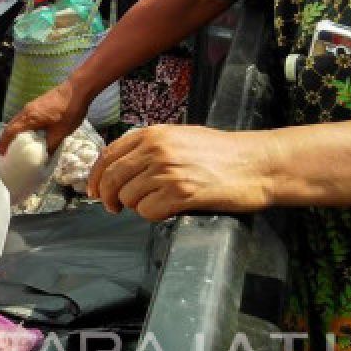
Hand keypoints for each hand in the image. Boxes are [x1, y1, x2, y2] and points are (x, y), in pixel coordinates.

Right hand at [0, 82, 86, 156]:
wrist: (77, 89)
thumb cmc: (69, 111)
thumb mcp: (61, 132)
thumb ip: (51, 145)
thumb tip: (45, 158)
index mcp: (30, 118)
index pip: (11, 131)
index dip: (4, 143)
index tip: (1, 153)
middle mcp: (26, 110)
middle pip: (11, 125)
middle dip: (6, 138)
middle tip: (6, 150)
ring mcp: (31, 105)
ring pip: (17, 120)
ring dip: (13, 131)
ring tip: (16, 143)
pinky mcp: (37, 103)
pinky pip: (23, 117)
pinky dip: (20, 126)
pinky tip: (28, 132)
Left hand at [87, 125, 275, 220]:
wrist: (258, 164)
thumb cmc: (221, 151)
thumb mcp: (180, 136)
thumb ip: (149, 147)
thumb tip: (119, 166)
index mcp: (153, 134)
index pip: (108, 155)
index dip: (96, 176)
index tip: (93, 191)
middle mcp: (156, 150)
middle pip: (112, 179)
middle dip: (108, 197)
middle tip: (113, 208)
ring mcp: (168, 172)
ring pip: (128, 198)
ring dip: (136, 206)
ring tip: (156, 202)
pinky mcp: (182, 194)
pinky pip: (148, 212)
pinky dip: (154, 215)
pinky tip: (169, 209)